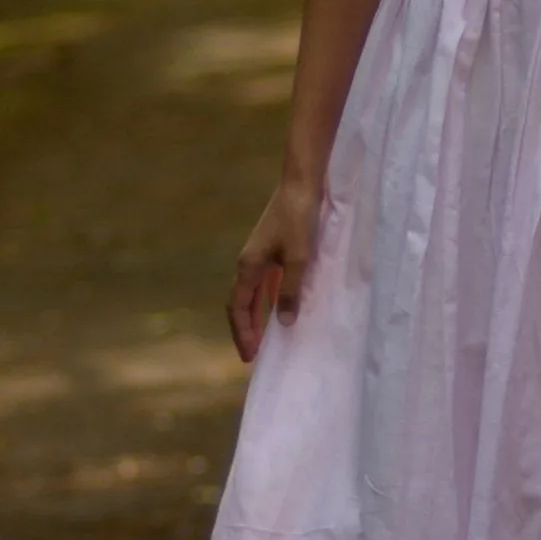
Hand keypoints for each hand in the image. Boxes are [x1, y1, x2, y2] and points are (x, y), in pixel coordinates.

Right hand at [228, 179, 320, 362]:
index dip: (242, 332)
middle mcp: (249, 262)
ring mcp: (261, 255)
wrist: (302, 183)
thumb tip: (284, 323)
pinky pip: (266, 282)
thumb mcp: (298, 257)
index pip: (238, 307)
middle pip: (240, 303)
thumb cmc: (300, 218)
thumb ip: (290, 290)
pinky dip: (269, 299)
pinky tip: (279, 309)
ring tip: (264, 338)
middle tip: (252, 355)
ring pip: (252, 293)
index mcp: (248, 265)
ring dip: (256, 316)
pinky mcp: (274, 249)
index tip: (250, 356)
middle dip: (245, 329)